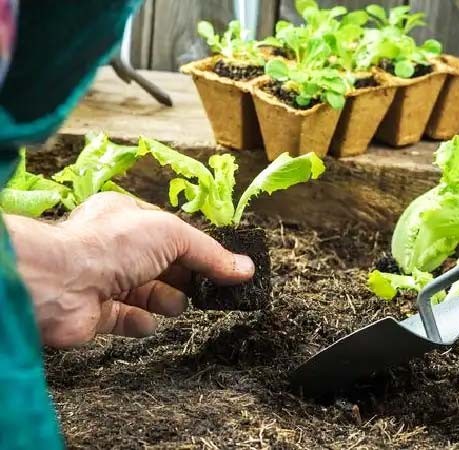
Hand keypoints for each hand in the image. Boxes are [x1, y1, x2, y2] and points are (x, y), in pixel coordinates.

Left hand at [5, 192, 254, 348]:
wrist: (58, 283)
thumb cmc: (113, 245)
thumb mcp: (173, 235)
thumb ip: (210, 254)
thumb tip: (247, 269)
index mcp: (128, 218)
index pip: (172, 234)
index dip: (198, 250)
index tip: (223, 268)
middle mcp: (115, 247)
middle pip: (163, 266)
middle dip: (185, 278)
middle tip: (209, 291)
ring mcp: (105, 281)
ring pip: (148, 293)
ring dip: (166, 300)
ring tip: (174, 304)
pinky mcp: (96, 314)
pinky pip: (127, 319)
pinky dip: (140, 322)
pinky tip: (146, 321)